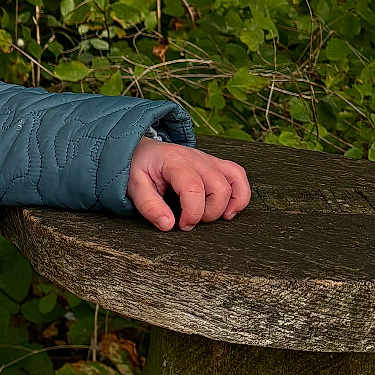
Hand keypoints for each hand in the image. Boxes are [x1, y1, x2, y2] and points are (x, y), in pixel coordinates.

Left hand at [127, 138, 250, 230]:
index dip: (192, 213)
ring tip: (217, 218)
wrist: (141, 149)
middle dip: (209, 212)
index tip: (182, 225)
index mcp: (175, 162)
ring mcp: (208, 160)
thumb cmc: (138, 166)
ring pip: (235, 179)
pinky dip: (240, 193)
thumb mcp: (134, 186)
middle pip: (219, 187)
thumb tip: (168, 225)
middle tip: (191, 221)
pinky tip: (228, 209)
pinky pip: (237, 175)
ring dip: (231, 204)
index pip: (194, 189)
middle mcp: (196, 159)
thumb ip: (149, 206)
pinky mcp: (215, 164)